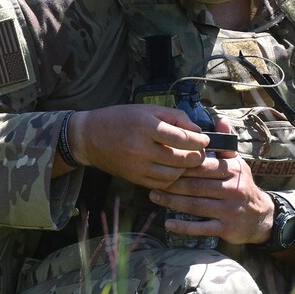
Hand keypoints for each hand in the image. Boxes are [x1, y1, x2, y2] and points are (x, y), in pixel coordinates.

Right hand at [65, 105, 214, 190]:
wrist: (89, 137)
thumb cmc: (120, 119)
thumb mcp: (147, 109)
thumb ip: (174, 117)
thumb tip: (197, 130)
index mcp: (145, 127)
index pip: (182, 138)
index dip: (198, 140)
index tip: (205, 139)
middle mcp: (141, 148)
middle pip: (180, 159)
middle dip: (196, 156)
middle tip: (200, 151)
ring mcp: (137, 166)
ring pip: (173, 175)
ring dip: (185, 169)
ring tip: (187, 161)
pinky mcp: (134, 178)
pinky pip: (161, 184)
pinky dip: (172, 179)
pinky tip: (174, 170)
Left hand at [149, 120, 274, 244]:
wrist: (261, 216)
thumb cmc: (243, 186)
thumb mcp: (238, 163)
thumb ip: (225, 144)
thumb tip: (219, 118)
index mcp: (232, 171)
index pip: (202, 166)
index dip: (181, 165)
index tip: (163, 163)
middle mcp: (232, 190)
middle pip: (195, 186)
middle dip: (172, 184)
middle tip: (153, 181)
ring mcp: (229, 210)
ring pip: (195, 205)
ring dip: (172, 202)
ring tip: (154, 196)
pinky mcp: (226, 228)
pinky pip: (202, 227)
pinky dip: (184, 226)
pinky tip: (168, 222)